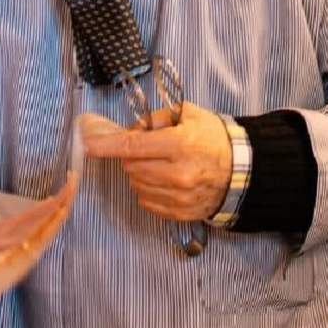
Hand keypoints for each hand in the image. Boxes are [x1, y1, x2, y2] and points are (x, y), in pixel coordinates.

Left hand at [80, 102, 231, 222]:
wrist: (240, 170)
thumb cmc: (212, 137)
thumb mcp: (188, 114)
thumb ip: (155, 119)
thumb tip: (130, 130)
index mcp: (179, 144)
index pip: (132, 146)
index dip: (106, 146)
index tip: (88, 144)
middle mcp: (177, 173)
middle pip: (131, 166)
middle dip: (132, 155)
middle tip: (148, 148)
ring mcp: (178, 196)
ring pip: (136, 185)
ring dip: (139, 173)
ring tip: (159, 164)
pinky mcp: (179, 212)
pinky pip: (147, 202)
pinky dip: (148, 189)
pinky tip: (163, 180)